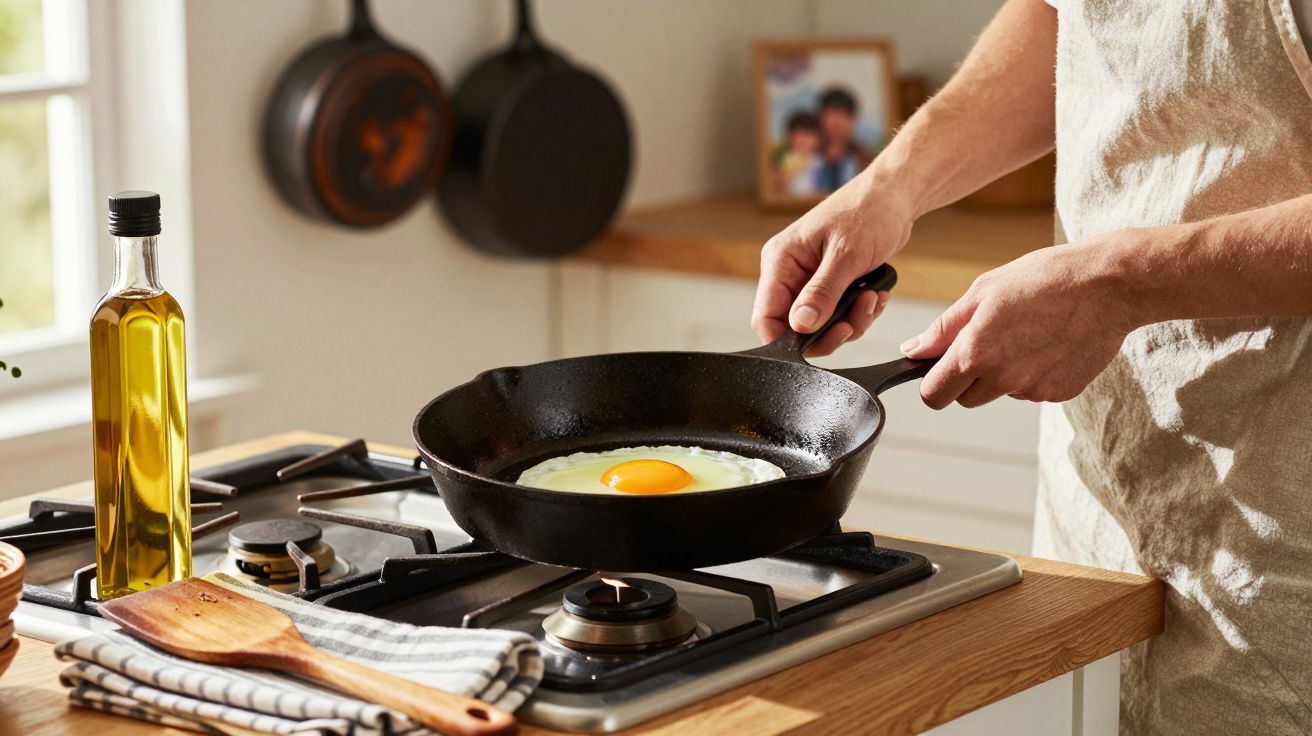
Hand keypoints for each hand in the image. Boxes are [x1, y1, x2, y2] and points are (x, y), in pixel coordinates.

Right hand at [752, 174, 915, 355]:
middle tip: (854, 322)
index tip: (819, 342)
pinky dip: (859, 312)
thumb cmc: (869, 211)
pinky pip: (839, 314)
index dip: (787, 340)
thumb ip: (822, 293)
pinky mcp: (832, 284)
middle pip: (795, 327)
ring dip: (851, 320)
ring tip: (872, 297)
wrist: (895, 197)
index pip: (765, 317)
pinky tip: (875, 294)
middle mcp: (791, 273)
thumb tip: (800, 325)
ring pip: (820, 325)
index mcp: (781, 261)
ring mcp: (811, 280)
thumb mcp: (846, 255)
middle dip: (829, 330)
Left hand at [901, 237, 1139, 407]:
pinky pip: (1032, 390)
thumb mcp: (983, 291)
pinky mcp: (1059, 393)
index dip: (931, 382)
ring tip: (1025, 333)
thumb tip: (912, 351)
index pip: (933, 395)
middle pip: (964, 398)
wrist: (1109, 286)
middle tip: (987, 340)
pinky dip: (1033, 373)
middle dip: (966, 378)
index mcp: (975, 354)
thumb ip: (943, 328)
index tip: (938, 367)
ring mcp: (1033, 390)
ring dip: (1001, 374)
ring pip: (1000, 393)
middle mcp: (1002, 379)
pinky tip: (1049, 342)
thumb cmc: (1043, 279)